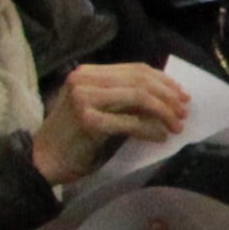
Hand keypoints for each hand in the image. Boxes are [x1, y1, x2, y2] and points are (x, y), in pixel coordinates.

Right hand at [31, 62, 192, 186]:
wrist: (44, 160)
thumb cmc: (75, 137)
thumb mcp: (101, 108)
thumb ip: (125, 98)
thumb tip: (167, 96)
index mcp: (88, 73)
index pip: (135, 69)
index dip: (164, 81)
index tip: (182, 95)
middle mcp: (83, 80)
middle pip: (140, 80)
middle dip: (168, 96)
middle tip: (184, 112)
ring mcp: (83, 98)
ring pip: (139, 97)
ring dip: (164, 112)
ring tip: (176, 126)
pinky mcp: (88, 120)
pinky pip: (131, 122)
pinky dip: (150, 130)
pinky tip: (160, 137)